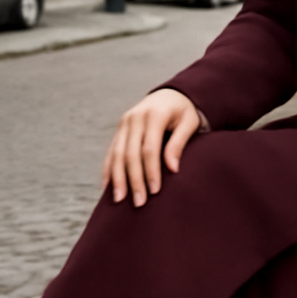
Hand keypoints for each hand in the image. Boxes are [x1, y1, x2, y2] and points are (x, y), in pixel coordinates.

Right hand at [102, 88, 200, 207]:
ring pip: (117, 153)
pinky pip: (111, 151)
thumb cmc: (184, 112)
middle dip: (134, 180)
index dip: (151, 171)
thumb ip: (179, 143)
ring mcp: (124, 123)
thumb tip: (172, 169)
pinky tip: (107, 186)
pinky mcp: (120, 128)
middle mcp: (135, 117)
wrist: (170, 94)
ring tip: (119, 199)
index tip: (155, 192)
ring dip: (117, 178)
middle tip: (139, 203)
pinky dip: (108, 169)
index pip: (149, 149)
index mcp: (154, 115)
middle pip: (130, 154)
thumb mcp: (189, 123)